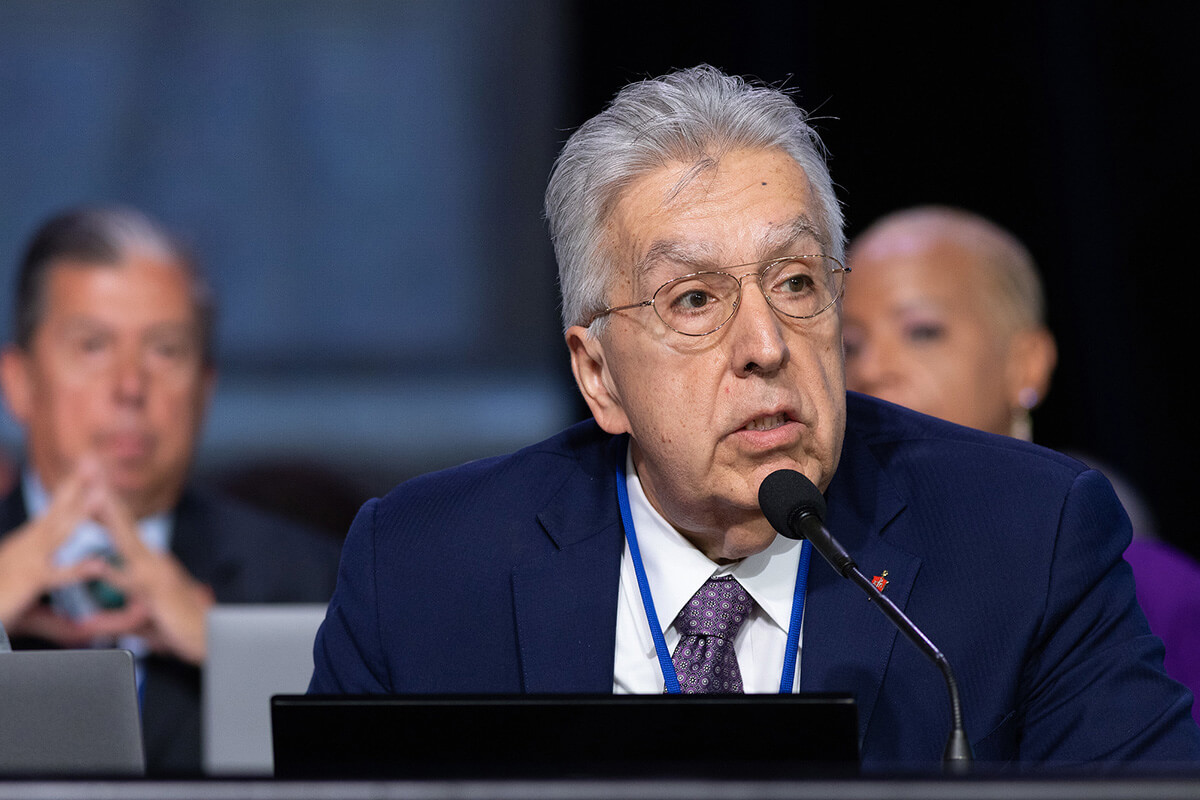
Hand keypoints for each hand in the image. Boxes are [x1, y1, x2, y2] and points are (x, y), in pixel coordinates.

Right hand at [0, 461, 107, 633]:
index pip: (53, 514)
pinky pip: (56, 576)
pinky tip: (98, 565)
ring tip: (102, 494)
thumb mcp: (32, 615)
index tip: (88, 472)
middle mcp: (27, 548)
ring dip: (80, 513)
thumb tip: (83, 631)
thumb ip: (60, 622)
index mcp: (28, 548)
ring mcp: (26, 562)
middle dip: (76, 486)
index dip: (70, 492)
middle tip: (93, 460)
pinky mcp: (27, 584)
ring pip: (58, 533)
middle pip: (56, 512)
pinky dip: (77, 570)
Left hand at [92, 488, 213, 664]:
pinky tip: (97, 563)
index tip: (89, 480)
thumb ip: (113, 618)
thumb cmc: (180, 627)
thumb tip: (88, 622)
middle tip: (90, 465)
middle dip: (104, 493)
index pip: (122, 526)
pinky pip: (131, 582)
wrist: (213, 635)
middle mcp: (153, 560)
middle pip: (124, 521)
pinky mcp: (157, 594)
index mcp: (149, 561)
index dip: (104, 503)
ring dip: (109, 517)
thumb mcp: (141, 618)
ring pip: (126, 541)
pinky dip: (112, 572)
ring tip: (92, 495)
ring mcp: (156, 573)